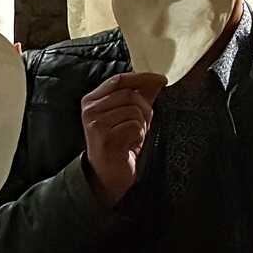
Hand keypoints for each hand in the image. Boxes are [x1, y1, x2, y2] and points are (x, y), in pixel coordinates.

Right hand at [80, 72, 165, 207]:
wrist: (107, 174)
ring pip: (133, 111)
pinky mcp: (105, 138)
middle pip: (129, 95)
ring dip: (141, 126)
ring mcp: (95, 124)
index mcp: (92, 100)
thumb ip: (140, 96)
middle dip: (144, 110)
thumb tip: (158, 79)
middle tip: (143, 125)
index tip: (162, 79)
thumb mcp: (128, 116)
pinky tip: (130, 145)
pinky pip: (134, 127)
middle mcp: (90, 110)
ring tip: (133, 137)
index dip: (142, 77)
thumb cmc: (119, 143)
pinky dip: (138, 137)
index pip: (118, 80)